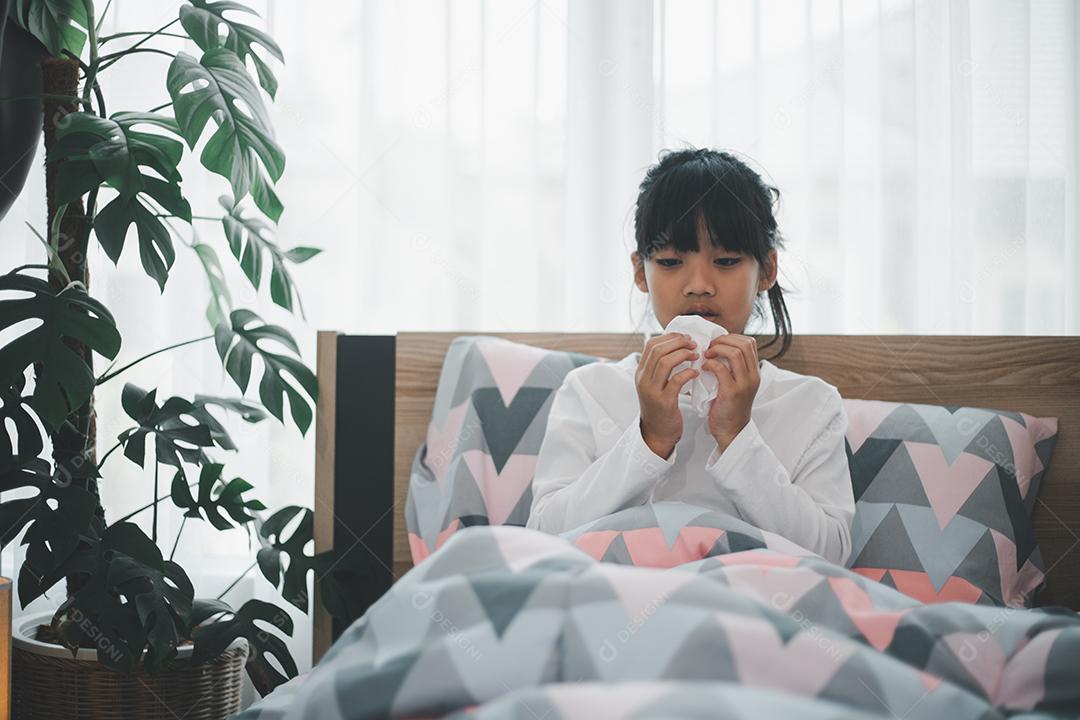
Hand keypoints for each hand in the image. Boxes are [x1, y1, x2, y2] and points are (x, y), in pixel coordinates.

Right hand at [636, 331, 698, 458]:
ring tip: (696, 356)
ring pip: (665, 362)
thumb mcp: (654, 384)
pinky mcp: (663, 402)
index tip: (685, 338)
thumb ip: (660, 367)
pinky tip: (696, 373)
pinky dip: (688, 373)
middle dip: (679, 343)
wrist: (657, 433)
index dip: (670, 337)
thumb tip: (676, 346)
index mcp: (641, 372)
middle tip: (694, 344)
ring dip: (683, 355)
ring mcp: (652, 390)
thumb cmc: (660, 407)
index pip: (651, 344)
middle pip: (658, 350)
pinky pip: (676, 380)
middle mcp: (643, 379)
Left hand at [701, 334, 759, 452]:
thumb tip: (714, 348)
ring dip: (717, 350)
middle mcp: (753, 376)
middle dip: (723, 340)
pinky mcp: (732, 392)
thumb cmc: (728, 407)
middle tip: (709, 346)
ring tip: (706, 355)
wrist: (731, 432)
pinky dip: (710, 364)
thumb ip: (731, 368)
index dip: (731, 337)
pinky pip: (721, 369)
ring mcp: (744, 384)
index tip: (716, 342)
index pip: (749, 342)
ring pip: (735, 353)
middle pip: (744, 344)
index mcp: (754, 372)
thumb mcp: (735, 384)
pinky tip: (703, 368)